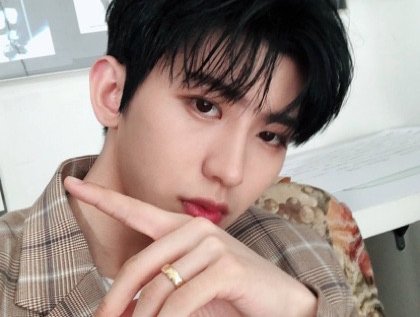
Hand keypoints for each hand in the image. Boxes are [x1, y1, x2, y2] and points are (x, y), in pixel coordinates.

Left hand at [65, 177, 316, 316]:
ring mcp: (212, 245)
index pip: (135, 209)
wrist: (280, 302)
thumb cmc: (231, 292)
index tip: (73, 183)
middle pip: (138, 265)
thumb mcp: (187, 287)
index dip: (101, 196)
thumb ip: (158, 287)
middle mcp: (195, 228)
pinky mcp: (226, 267)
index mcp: (181, 227)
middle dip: (115, 301)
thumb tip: (121, 305)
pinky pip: (181, 301)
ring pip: (158, 289)